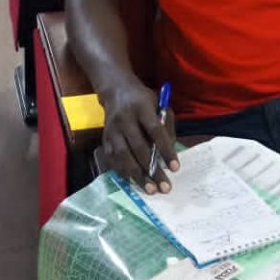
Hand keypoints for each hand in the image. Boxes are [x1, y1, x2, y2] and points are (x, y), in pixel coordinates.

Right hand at [102, 76, 178, 193]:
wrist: (116, 90)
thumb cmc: (143, 100)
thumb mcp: (160, 104)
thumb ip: (167, 126)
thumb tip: (169, 152)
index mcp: (141, 107)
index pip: (155, 130)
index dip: (165, 149)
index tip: (175, 168)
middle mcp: (124, 118)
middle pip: (138, 147)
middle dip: (152, 170)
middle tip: (164, 187)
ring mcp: (112, 129)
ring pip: (123, 156)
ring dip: (137, 175)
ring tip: (151, 189)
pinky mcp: (104, 138)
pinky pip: (113, 159)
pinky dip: (124, 172)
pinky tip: (135, 182)